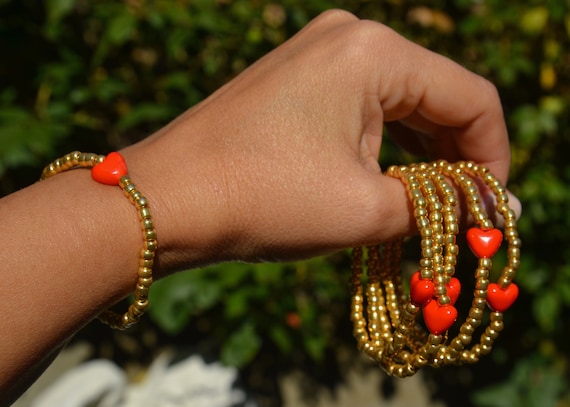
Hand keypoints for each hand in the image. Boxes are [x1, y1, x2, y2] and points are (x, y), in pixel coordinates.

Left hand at [122, 9, 519, 268]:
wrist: (165, 199)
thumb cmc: (262, 198)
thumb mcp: (366, 210)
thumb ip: (443, 208)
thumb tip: (502, 212)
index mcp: (374, 53)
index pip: (471, 99)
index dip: (494, 158)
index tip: (492, 211)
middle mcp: (348, 39)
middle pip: (436, 98)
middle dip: (456, 160)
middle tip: (462, 217)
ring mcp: (316, 56)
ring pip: (399, 106)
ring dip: (421, 159)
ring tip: (426, 210)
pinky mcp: (295, 80)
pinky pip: (362, 110)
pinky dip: (384, 150)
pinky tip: (388, 186)